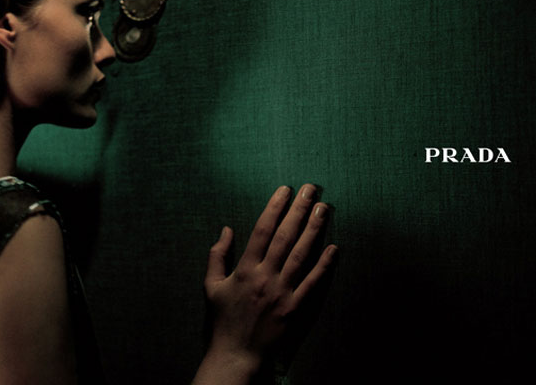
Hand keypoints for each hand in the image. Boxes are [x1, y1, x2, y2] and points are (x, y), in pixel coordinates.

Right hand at [204, 184, 337, 374]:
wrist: (237, 355)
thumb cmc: (223, 321)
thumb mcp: (211, 286)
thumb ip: (217, 255)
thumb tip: (227, 230)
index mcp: (245, 269)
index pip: (262, 230)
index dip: (275, 207)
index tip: (285, 190)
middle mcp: (266, 277)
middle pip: (286, 236)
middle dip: (300, 210)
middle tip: (312, 190)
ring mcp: (283, 292)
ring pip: (302, 254)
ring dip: (315, 230)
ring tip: (325, 209)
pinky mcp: (296, 308)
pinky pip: (314, 283)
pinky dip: (325, 265)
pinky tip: (335, 248)